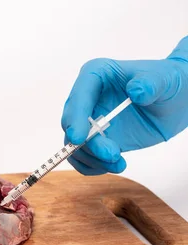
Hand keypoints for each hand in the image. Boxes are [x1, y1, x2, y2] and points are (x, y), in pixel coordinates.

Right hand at [61, 36, 187, 174]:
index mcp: (95, 76)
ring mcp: (88, 121)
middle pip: (72, 125)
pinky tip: (114, 165)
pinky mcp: (94, 139)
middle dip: (88, 144)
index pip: (79, 96)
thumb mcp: (162, 80)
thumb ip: (150, 84)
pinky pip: (81, 157)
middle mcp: (86, 99)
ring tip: (119, 163)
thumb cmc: (166, 82)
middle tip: (113, 154)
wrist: (174, 101)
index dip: (75, 118)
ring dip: (93, 159)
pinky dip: (93, 166)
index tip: (78, 138)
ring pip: (74, 145)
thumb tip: (136, 91)